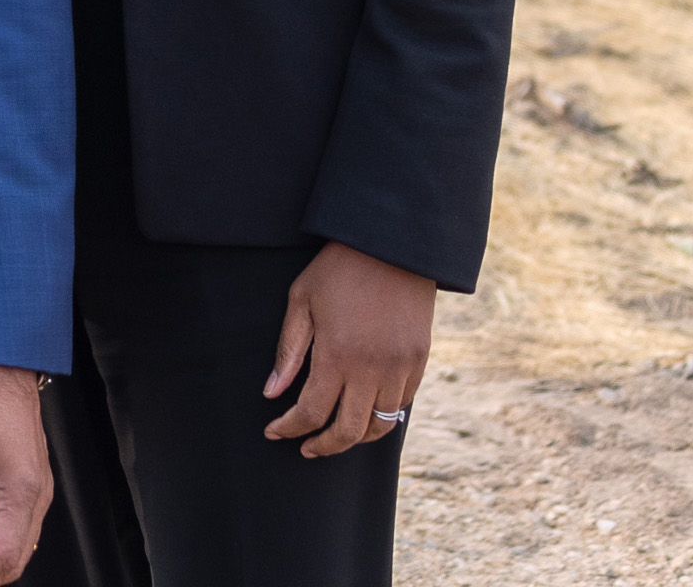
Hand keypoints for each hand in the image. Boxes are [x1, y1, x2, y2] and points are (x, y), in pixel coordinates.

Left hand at [262, 240, 435, 457]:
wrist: (393, 244)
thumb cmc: (339, 268)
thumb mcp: (301, 300)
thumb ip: (288, 351)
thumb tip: (272, 393)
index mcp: (338, 354)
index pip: (311, 412)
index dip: (289, 428)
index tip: (273, 431)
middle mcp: (373, 368)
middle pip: (349, 432)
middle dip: (323, 447)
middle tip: (305, 448)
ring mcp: (401, 367)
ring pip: (380, 426)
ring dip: (355, 437)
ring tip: (334, 434)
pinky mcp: (420, 361)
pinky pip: (402, 404)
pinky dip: (382, 415)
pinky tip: (363, 410)